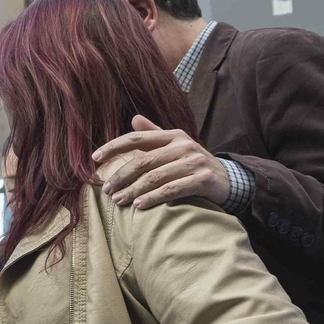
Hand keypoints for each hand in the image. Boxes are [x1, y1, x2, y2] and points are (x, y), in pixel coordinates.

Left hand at [93, 116, 229, 210]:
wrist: (229, 180)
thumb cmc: (194, 163)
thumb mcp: (177, 145)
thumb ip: (155, 134)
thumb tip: (134, 118)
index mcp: (173, 135)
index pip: (137, 138)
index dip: (114, 147)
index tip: (95, 158)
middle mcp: (183, 145)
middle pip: (143, 161)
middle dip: (121, 176)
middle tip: (107, 190)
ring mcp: (194, 162)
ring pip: (155, 177)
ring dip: (133, 190)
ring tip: (119, 201)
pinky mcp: (202, 179)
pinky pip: (172, 190)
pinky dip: (153, 198)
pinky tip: (140, 205)